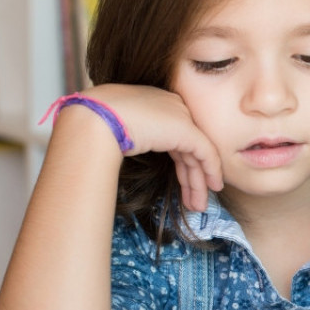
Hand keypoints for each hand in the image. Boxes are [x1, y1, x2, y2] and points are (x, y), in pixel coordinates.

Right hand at [81, 84, 223, 211]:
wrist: (97, 118)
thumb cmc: (97, 124)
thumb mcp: (120, 130)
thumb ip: (134, 136)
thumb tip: (131, 148)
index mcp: (155, 103)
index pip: (175, 137)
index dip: (181, 163)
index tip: (182, 185)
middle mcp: (171, 106)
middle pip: (186, 148)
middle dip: (192, 177)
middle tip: (194, 200)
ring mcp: (180, 116)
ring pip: (197, 154)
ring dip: (198, 182)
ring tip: (198, 205)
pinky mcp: (187, 129)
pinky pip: (206, 153)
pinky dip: (211, 171)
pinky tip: (212, 187)